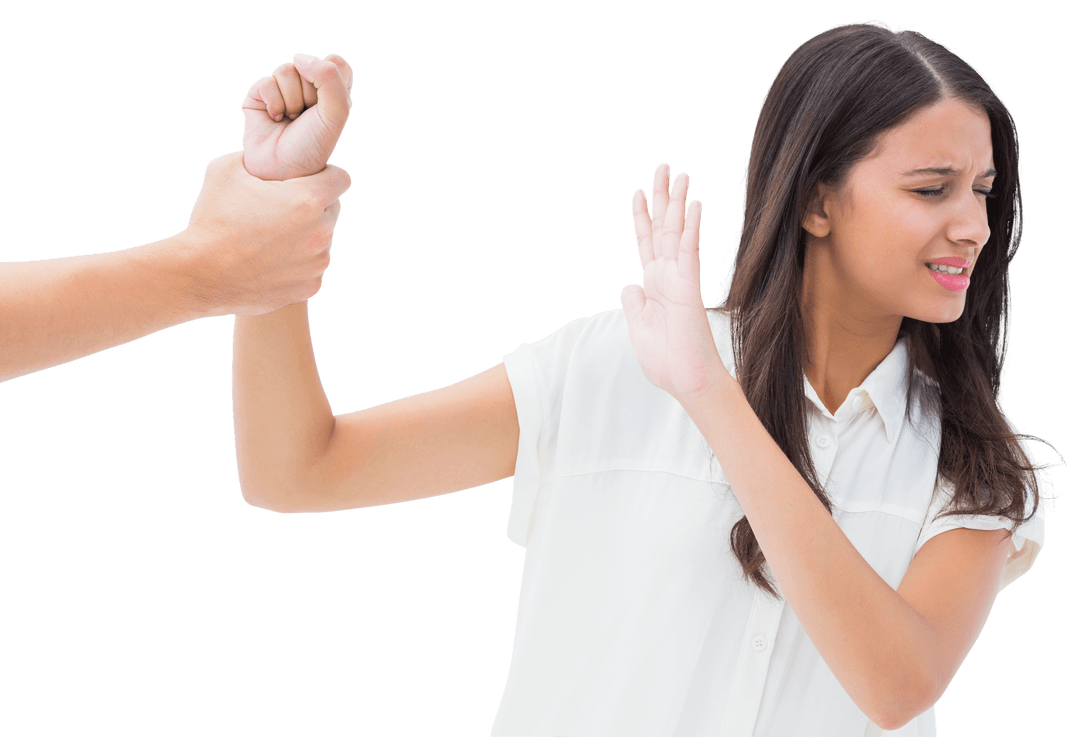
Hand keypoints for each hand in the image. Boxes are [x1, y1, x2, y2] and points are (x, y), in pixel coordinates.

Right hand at [183, 151, 351, 315]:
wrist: (200, 275)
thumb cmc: (212, 220)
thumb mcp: (226, 170)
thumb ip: (256, 158)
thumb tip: (266, 156)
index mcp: (307, 200)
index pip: (340, 179)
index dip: (324, 176)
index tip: (308, 181)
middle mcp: (320, 232)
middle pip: (331, 210)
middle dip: (311, 207)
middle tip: (279, 211)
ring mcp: (317, 263)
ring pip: (322, 240)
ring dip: (304, 236)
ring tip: (269, 239)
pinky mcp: (310, 287)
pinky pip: (311, 268)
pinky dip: (296, 264)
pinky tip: (269, 261)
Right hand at [241, 52, 353, 180]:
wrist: (283, 170)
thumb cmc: (313, 145)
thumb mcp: (336, 112)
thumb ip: (329, 77)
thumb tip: (298, 58)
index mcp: (331, 91)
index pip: (336, 63)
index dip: (331, 81)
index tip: (327, 106)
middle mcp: (307, 88)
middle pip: (309, 64)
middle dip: (309, 94)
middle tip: (306, 118)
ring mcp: (282, 90)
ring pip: (286, 70)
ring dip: (291, 100)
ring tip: (290, 119)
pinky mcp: (260, 95)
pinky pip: (266, 82)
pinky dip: (273, 103)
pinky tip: (275, 119)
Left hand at [620, 164, 726, 398]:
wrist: (686, 381)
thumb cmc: (666, 361)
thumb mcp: (638, 328)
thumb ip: (634, 304)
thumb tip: (630, 285)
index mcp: (653, 286)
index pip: (646, 243)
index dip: (641, 217)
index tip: (638, 193)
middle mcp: (667, 277)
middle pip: (662, 229)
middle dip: (662, 198)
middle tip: (664, 168)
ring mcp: (679, 280)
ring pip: (677, 234)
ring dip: (678, 204)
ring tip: (680, 175)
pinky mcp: (689, 289)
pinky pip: (689, 253)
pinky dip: (690, 230)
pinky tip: (693, 207)